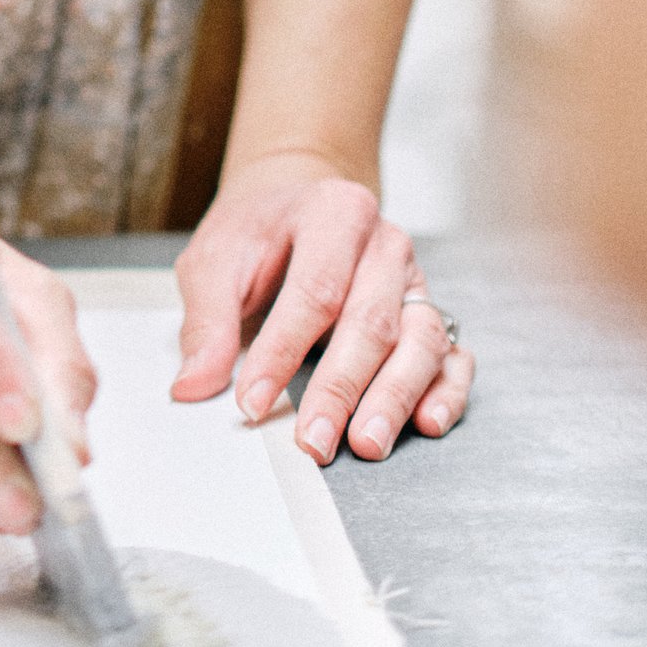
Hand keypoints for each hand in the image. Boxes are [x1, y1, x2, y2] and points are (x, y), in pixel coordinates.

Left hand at [172, 154, 472, 463]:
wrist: (295, 202)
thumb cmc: (258, 233)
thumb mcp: (215, 260)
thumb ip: (206, 321)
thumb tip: (194, 385)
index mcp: (334, 213)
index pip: (315, 291)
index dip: (283, 351)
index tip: (253, 402)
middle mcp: (385, 245)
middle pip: (372, 321)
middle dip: (342, 388)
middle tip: (315, 441)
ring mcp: (414, 280)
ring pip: (420, 340)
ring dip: (395, 398)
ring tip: (367, 444)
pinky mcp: (429, 313)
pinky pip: (452, 355)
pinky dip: (447, 391)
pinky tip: (427, 423)